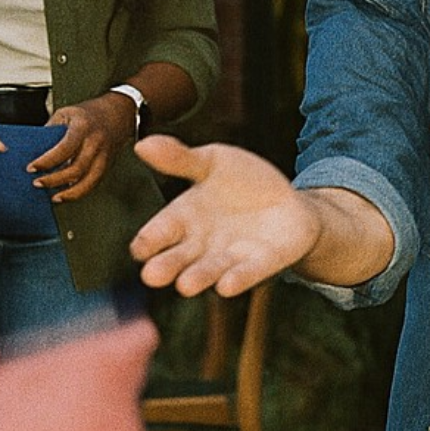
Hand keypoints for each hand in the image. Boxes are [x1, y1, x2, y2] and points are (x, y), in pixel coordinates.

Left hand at [30, 93, 133, 202]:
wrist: (118, 113)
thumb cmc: (88, 114)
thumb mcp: (66, 114)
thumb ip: (50, 131)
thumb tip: (31, 150)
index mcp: (83, 127)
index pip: (64, 148)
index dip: (47, 161)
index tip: (31, 168)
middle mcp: (96, 143)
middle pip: (76, 168)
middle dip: (55, 179)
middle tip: (37, 183)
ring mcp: (104, 156)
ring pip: (88, 181)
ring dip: (70, 192)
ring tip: (53, 197)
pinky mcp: (107, 165)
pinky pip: (93, 183)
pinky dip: (79, 192)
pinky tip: (65, 195)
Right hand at [130, 137, 317, 295]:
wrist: (289, 202)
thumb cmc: (243, 182)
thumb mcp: (214, 161)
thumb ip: (181, 159)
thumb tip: (143, 144)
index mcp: (184, 218)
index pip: (160, 232)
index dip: (149, 240)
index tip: (139, 248)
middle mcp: (202, 244)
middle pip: (179, 258)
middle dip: (166, 266)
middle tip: (152, 276)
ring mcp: (230, 256)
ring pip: (210, 271)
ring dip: (198, 278)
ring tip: (185, 286)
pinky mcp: (262, 263)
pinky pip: (247, 273)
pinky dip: (237, 279)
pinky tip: (226, 286)